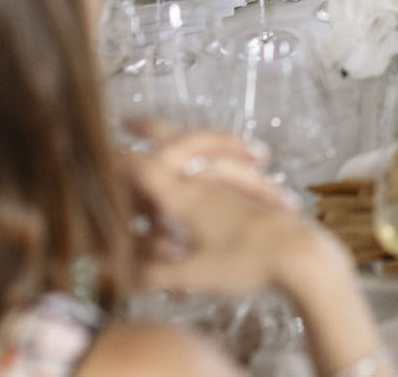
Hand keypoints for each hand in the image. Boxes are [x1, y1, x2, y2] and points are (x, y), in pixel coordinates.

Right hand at [128, 125, 352, 297]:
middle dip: (152, 128)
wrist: (303, 255)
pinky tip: (207, 173)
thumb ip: (152, 274)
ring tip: (172, 141)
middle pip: (177, 142)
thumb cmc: (247, 263)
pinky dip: (212, 161)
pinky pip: (222, 173)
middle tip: (130, 121)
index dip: (114, 160)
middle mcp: (204, 183)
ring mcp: (228, 188)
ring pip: (203, 153)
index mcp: (186, 196)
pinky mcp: (247, 199)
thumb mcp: (192, 275)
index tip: (94, 154)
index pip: (143, 168)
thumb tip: (119, 277)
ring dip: (183, 143)